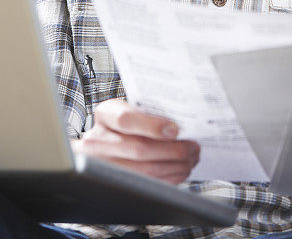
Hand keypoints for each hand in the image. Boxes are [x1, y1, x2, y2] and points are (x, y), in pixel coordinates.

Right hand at [71, 99, 199, 183]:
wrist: (103, 142)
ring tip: (190, 158)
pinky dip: (169, 178)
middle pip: (139, 149)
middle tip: (192, 147)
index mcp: (105, 115)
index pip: (125, 119)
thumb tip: (180, 124)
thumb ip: (149, 112)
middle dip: (172, 150)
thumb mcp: (129, 108)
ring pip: (144, 170)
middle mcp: (98, 142)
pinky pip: (147, 184)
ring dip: (174, 166)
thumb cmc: (122, 122)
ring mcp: (104, 166)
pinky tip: (180, 170)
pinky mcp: (115, 183)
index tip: (175, 129)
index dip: (152, 126)